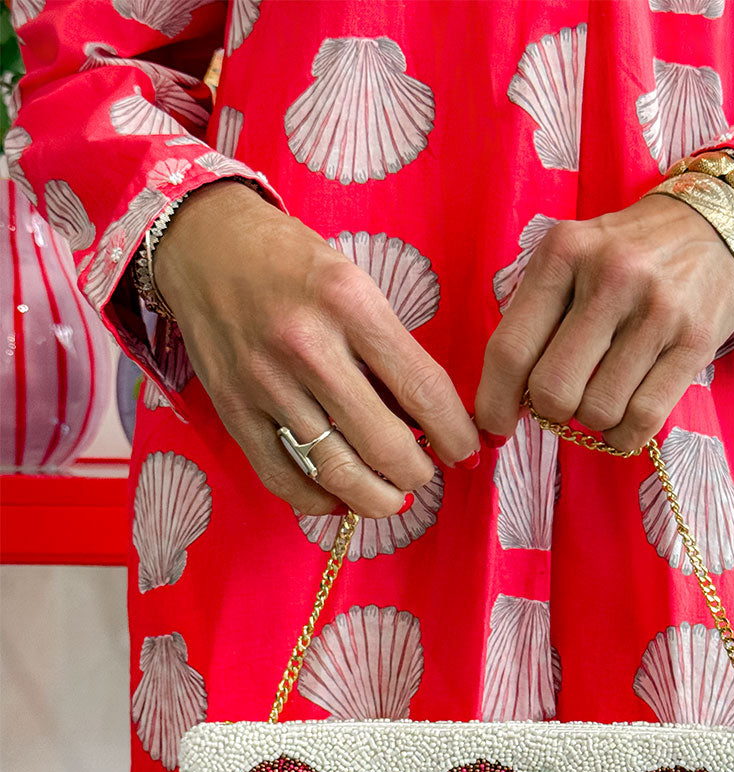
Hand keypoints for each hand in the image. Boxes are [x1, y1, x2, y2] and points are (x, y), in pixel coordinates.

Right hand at [153, 182, 479, 516]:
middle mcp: (307, 346)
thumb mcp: (354, 282)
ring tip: (391, 497)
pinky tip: (339, 497)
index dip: (455, 434)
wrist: (203, 242)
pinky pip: (282, 478)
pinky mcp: (233, 410)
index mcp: (350, 304)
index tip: (466, 452)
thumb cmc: (291, 262)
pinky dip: (318, 501)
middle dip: (417, 474)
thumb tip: (431, 422)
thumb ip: (389, 349)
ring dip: (376, 499)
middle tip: (423, 474)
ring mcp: (265, 383)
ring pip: (335, 471)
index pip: (422, 390)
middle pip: (383, 444)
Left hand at [474, 194, 733, 450]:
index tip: (494, 427)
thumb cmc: (627, 254)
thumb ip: (535, 318)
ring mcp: (656, 311)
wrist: (714, 229)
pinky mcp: (694, 342)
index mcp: (564, 253)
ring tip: (602, 394)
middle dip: (551, 410)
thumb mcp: (572, 258)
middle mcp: (610, 277)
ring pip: (597, 410)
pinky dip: (624, 434)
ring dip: (592, 420)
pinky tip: (623, 418)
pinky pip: (643, 419)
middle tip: (563, 399)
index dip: (494, 402)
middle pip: (552, 390)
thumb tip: (503, 403)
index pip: (510, 349)